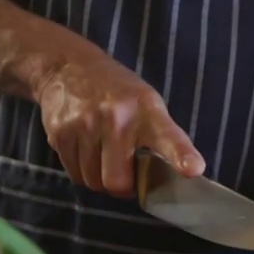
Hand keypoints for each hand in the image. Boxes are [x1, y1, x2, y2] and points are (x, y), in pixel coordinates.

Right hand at [33, 46, 205, 196]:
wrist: (67, 66)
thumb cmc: (117, 92)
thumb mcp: (146, 103)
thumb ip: (157, 137)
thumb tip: (168, 178)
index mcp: (147, 110)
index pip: (167, 136)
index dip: (180, 154)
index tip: (193, 169)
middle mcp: (116, 118)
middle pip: (117, 182)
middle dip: (123, 187)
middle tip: (125, 172)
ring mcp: (85, 126)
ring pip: (93, 182)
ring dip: (100, 178)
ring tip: (103, 154)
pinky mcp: (60, 134)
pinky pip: (74, 175)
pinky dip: (82, 170)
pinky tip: (86, 149)